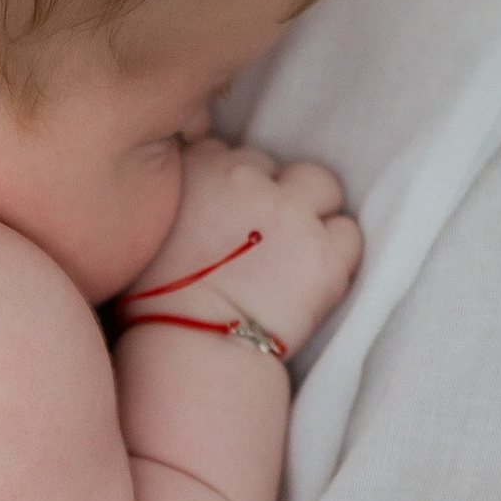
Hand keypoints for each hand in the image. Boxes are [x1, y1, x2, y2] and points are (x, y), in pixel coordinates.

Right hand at [138, 141, 360, 355]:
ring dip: (315, 214)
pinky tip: (313, 279)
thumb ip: (184, 195)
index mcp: (200, 167)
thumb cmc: (159, 299)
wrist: (192, 347)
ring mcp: (292, 213)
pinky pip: (349, 236)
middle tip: (267, 241)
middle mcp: (248, 179)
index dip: (237, 189)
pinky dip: (337, 255)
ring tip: (298, 253)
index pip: (232, 154)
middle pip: (281, 168)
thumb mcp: (150, 225)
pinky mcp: (326, 253)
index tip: (232, 220)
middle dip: (279, 198)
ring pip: (324, 187)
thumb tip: (209, 199)